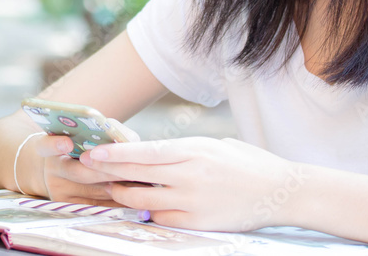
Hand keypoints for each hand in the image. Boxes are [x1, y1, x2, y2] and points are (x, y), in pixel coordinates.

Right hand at [32, 120, 140, 205]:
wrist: (56, 172)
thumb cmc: (79, 146)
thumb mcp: (81, 133)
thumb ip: (101, 130)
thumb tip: (124, 136)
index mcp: (49, 148)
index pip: (46, 146)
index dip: (55, 145)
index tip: (67, 143)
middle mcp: (51, 170)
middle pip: (79, 173)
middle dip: (107, 169)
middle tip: (130, 166)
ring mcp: (59, 191)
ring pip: (92, 191)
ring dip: (116, 185)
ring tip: (139, 180)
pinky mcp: (71, 207)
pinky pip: (97, 205)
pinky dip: (116, 199)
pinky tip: (134, 193)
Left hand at [79, 136, 307, 230]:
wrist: (280, 191)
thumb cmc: (246, 163)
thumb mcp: (213, 146)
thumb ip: (181, 151)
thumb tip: (148, 154)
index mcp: (193, 150)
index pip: (144, 152)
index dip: (115, 153)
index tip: (93, 152)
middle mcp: (190, 175)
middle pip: (137, 174)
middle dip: (108, 171)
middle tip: (88, 168)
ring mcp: (193, 201)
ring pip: (142, 200)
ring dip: (122, 194)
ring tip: (113, 188)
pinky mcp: (197, 222)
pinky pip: (161, 218)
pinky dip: (149, 212)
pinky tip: (144, 206)